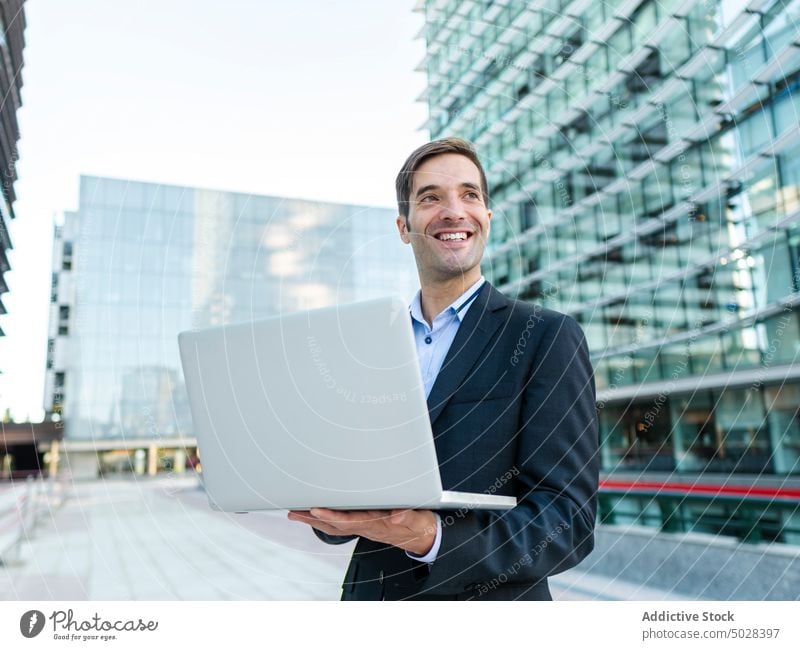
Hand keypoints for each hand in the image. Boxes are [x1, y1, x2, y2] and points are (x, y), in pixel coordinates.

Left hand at [288, 508, 437, 555]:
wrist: (421, 535)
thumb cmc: (416, 524)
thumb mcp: (416, 518)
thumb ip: (407, 516)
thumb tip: (398, 516)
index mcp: (376, 524)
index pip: (350, 521)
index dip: (332, 516)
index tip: (316, 510)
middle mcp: (365, 526)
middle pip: (335, 525)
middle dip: (313, 519)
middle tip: (294, 512)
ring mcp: (363, 526)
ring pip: (334, 526)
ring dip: (314, 520)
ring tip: (296, 513)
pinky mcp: (364, 523)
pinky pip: (340, 523)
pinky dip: (325, 519)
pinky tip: (315, 515)